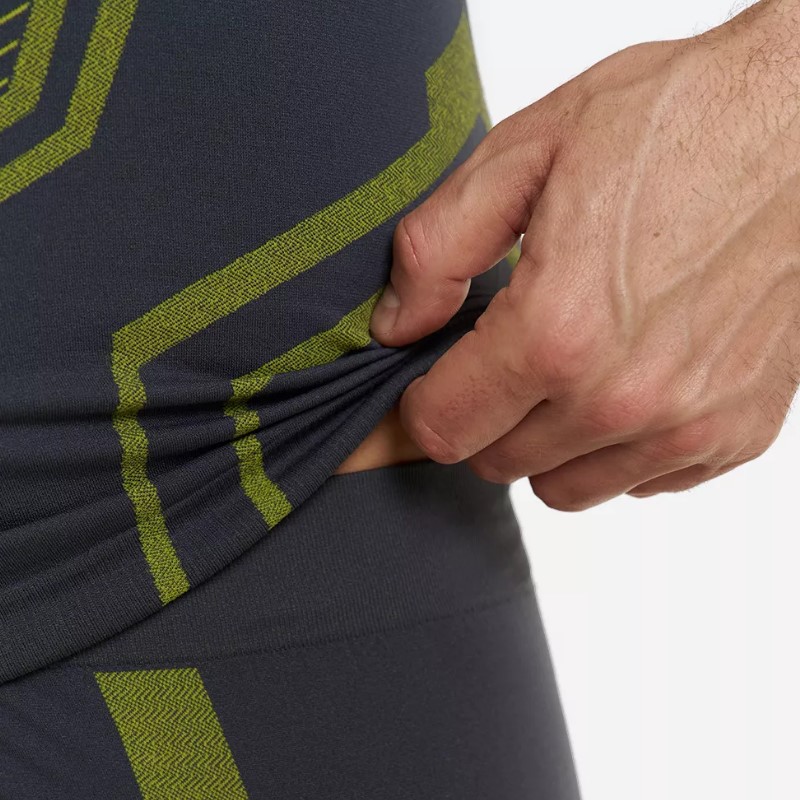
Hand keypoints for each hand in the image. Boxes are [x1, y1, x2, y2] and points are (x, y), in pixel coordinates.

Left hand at [370, 0, 799, 510]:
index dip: (423, 402)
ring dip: (545, 440)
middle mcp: (622, 398)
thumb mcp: (526, 154)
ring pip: (564, 486)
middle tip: (503, 356)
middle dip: (483, 416)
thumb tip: (397, 326)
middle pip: (496, 462)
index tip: (436, 374)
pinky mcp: (736, 432)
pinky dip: (618, 447)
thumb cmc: (678, 125)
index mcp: (556, 331)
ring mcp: (687, 424)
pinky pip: (640, 481)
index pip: (443, 428)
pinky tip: (629, 378)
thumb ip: (438, 250)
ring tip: (565, 369)